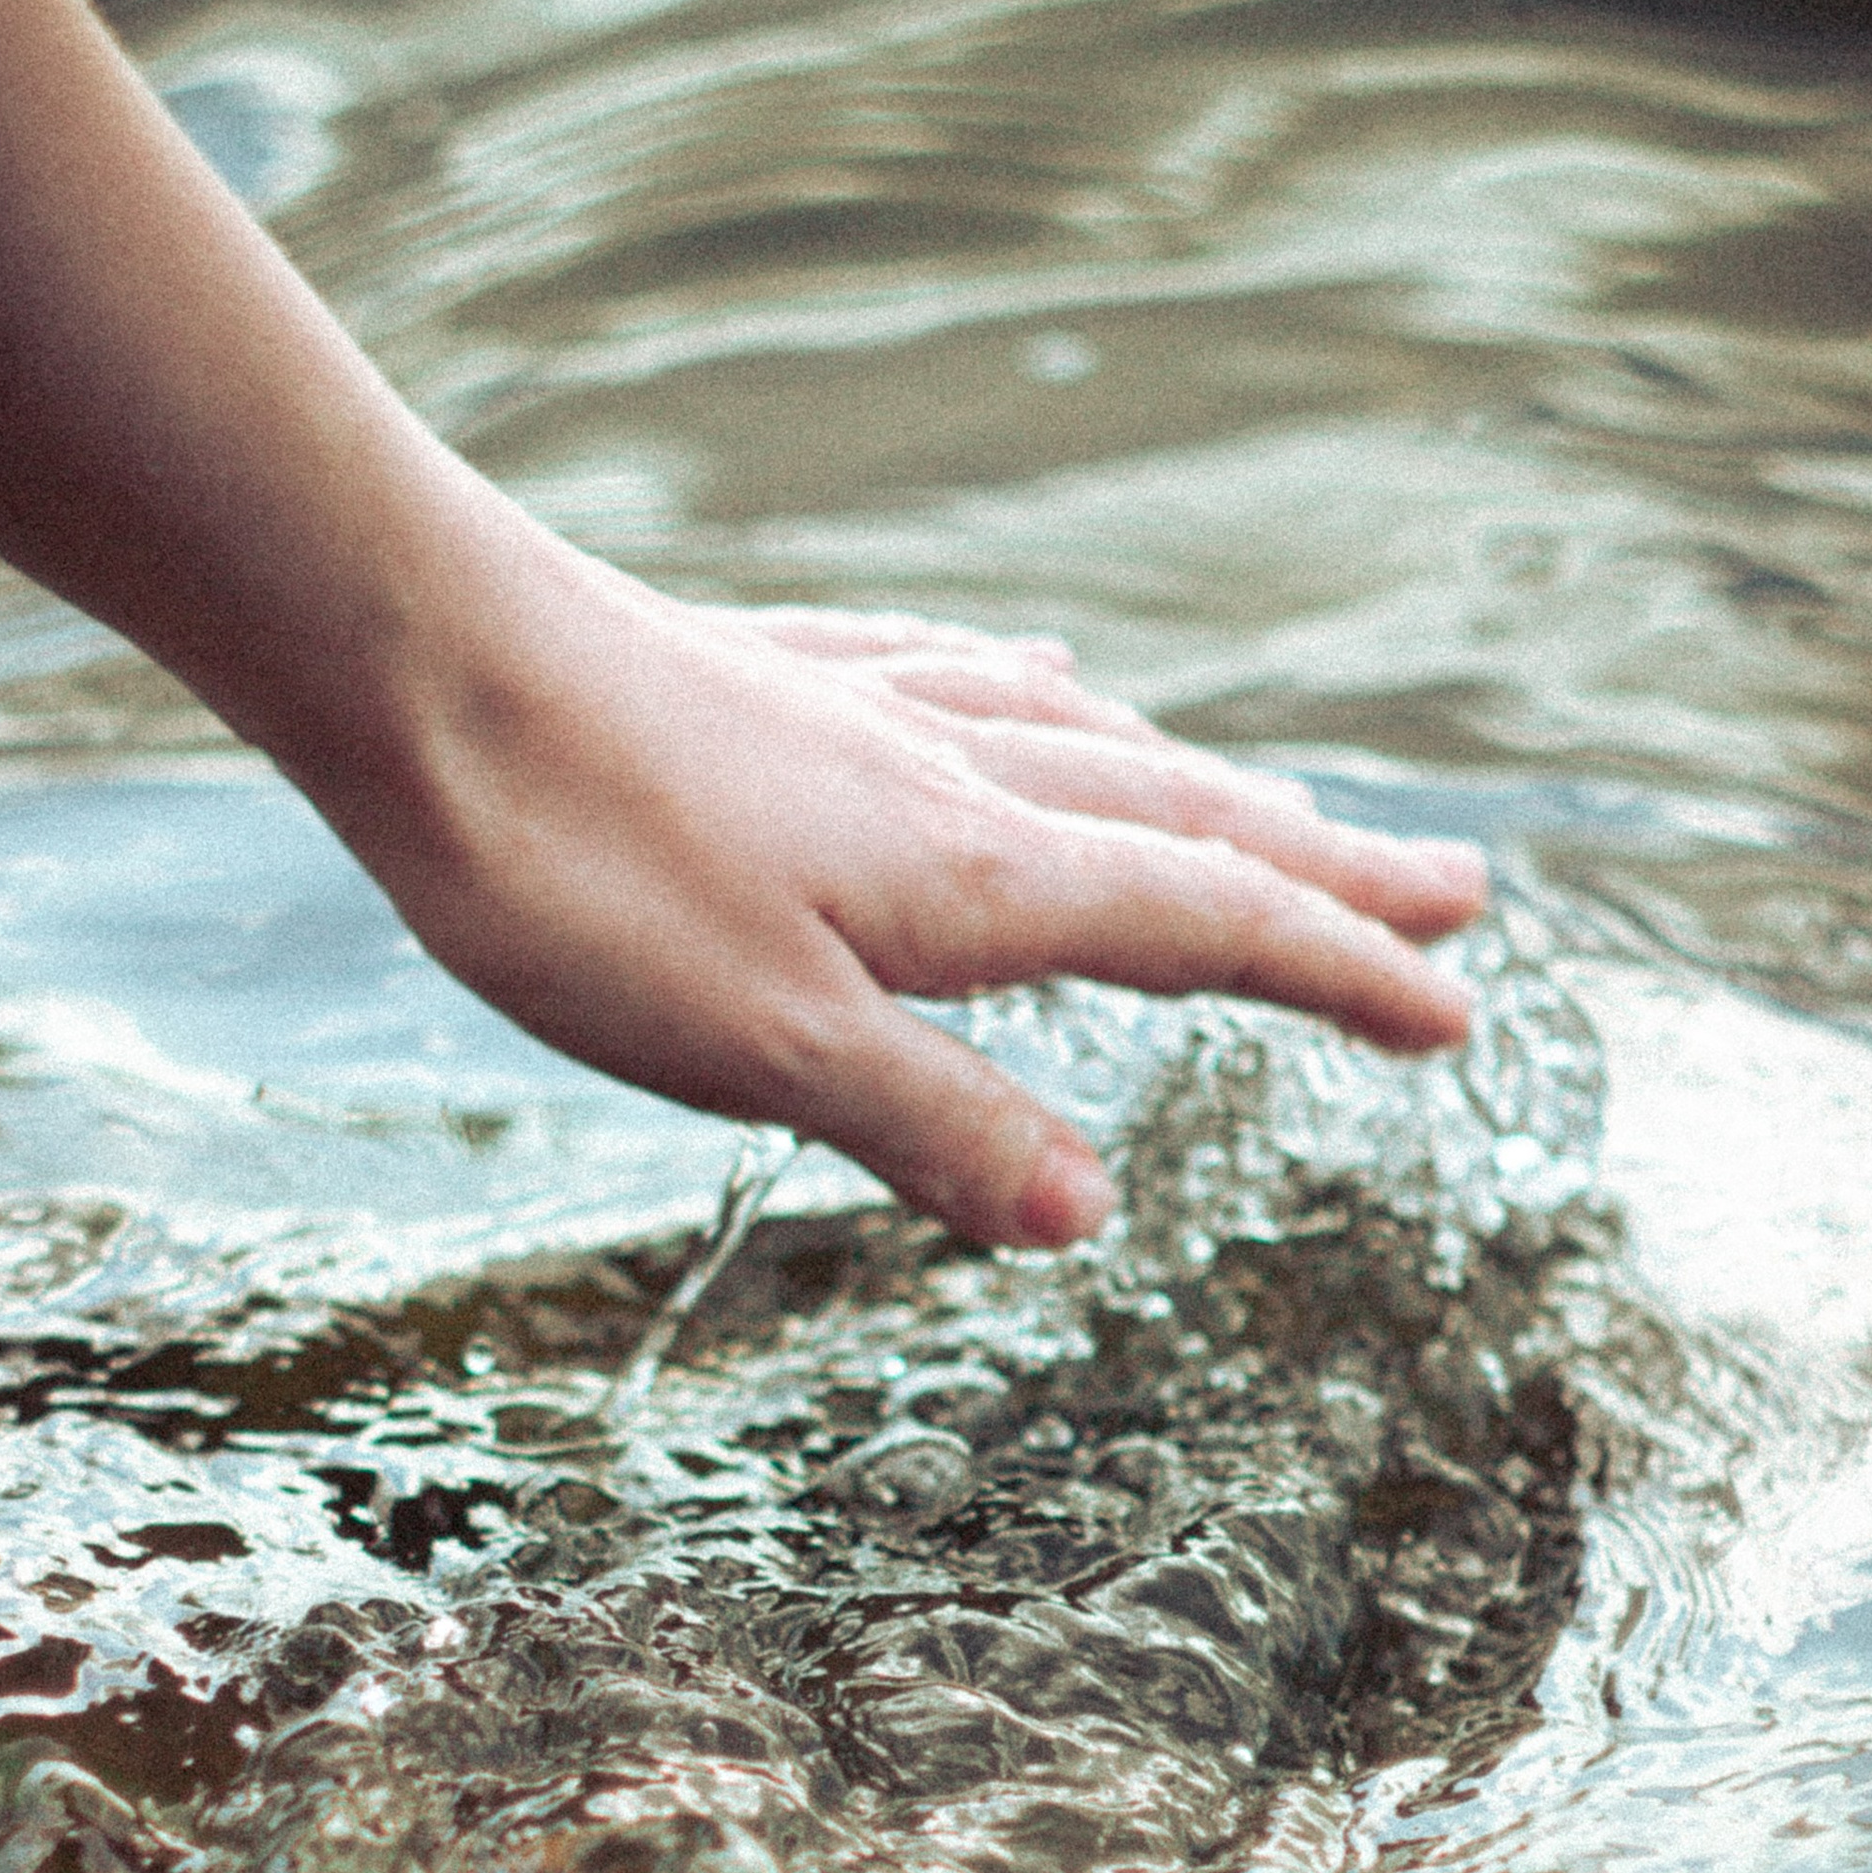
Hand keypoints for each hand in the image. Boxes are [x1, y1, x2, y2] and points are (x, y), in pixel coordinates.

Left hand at [330, 522, 1486, 1251]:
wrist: (416, 661)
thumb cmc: (577, 870)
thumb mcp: (766, 1049)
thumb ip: (937, 1124)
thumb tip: (1095, 1211)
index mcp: (978, 877)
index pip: (1206, 927)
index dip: (1339, 976)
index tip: (1456, 1013)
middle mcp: (956, 772)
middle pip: (1188, 819)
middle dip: (1327, 871)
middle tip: (1455, 894)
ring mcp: (869, 708)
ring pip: (1094, 742)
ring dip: (1213, 787)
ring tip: (1290, 811)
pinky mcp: (779, 672)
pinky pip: (971, 678)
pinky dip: (1056, 699)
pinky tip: (1048, 678)